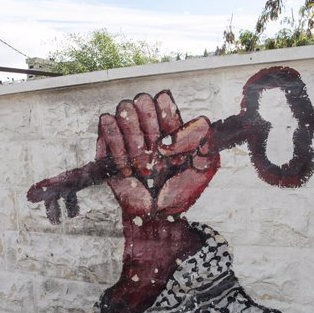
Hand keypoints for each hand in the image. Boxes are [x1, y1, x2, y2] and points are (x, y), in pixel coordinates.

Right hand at [96, 90, 218, 218]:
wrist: (158, 215)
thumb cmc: (181, 191)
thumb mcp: (206, 165)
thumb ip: (202, 138)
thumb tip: (169, 135)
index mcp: (170, 123)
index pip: (163, 98)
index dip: (166, 117)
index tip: (171, 145)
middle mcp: (147, 124)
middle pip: (142, 99)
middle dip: (150, 129)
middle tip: (156, 155)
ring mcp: (125, 133)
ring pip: (124, 109)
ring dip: (135, 141)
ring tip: (143, 167)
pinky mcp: (107, 145)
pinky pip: (107, 125)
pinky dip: (118, 148)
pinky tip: (127, 169)